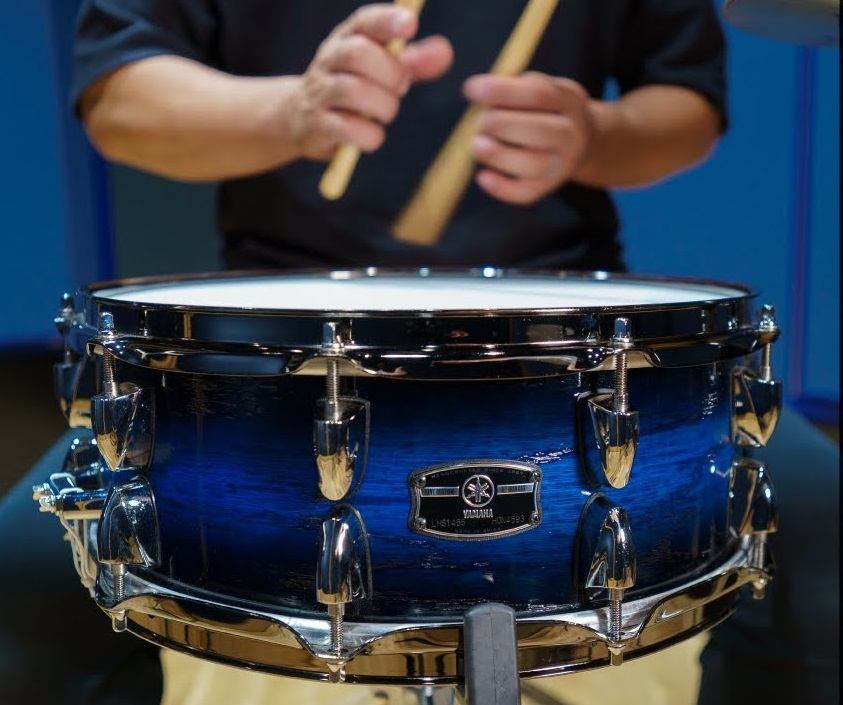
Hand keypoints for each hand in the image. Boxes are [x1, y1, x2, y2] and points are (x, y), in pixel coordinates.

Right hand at [290, 3, 451, 159]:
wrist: (301, 119)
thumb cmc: (353, 89)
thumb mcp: (382, 70)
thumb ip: (414, 62)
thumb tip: (445, 52)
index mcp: (346, 38)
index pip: (363, 21)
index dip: (386, 20)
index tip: (410, 25)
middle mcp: (328, 60)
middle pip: (358, 54)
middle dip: (390, 74)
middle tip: (400, 88)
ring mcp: (319, 92)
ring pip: (354, 92)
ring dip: (384, 106)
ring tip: (386, 112)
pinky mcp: (317, 125)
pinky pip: (349, 129)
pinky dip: (371, 135)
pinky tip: (371, 135)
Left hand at [463, 71, 593, 204]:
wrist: (579, 140)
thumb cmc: (545, 109)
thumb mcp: (539, 86)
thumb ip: (512, 86)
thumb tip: (476, 91)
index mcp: (568, 100)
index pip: (538, 95)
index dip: (502, 92)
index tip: (472, 89)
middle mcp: (570, 134)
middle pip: (540, 132)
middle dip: (503, 125)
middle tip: (479, 121)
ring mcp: (560, 164)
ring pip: (534, 165)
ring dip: (500, 155)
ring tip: (476, 145)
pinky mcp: (546, 187)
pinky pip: (525, 193)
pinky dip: (502, 188)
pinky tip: (483, 176)